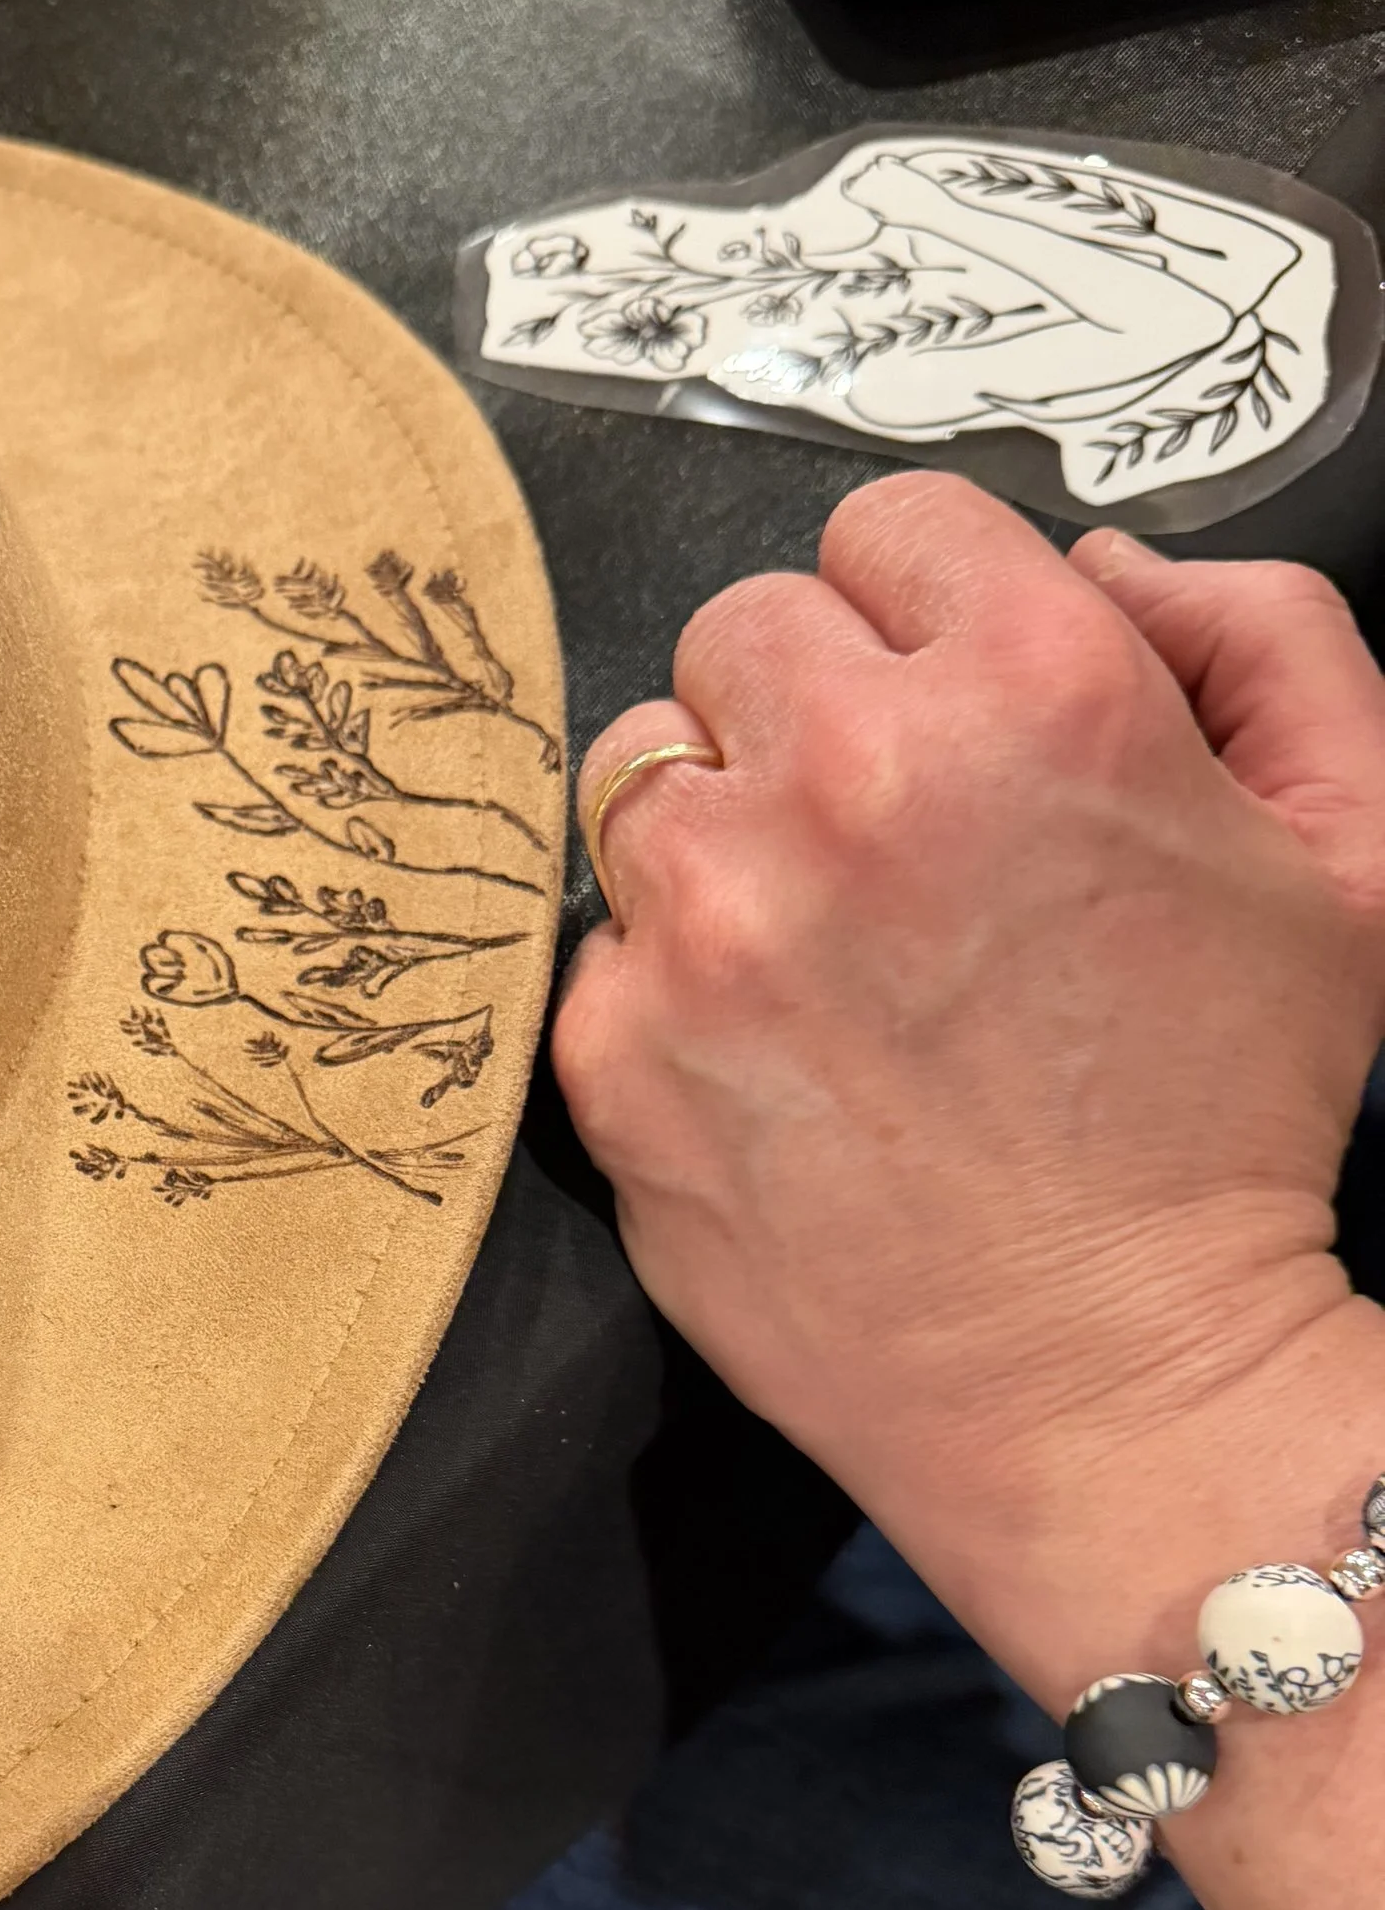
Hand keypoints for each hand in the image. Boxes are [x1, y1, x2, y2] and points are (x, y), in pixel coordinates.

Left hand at [553, 474, 1384, 1627]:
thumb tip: (1102, 562)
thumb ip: (1257, 638)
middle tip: (889, 833)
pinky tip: (774, 1054)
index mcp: (1031, 692)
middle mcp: (846, 781)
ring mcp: (706, 921)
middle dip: (814, 708)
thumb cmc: (1231, 1125)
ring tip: (821, 942)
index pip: (889, 525)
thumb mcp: (1350, 850)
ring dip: (719, 826)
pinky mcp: (612, 1048)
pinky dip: (666, 981)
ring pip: (641, 769)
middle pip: (744, 630)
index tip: (952, 704)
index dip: (930, 611)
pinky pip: (599, 942)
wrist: (1108, 1383)